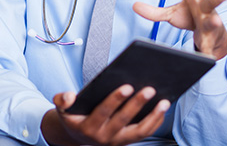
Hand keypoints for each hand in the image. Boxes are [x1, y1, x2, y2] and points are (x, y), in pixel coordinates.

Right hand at [41, 85, 169, 145]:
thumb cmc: (73, 116)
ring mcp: (118, 141)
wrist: (77, 136)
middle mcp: (105, 137)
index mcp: (89, 127)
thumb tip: (70, 96)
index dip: (115, 100)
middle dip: (137, 104)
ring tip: (164, 101)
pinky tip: (163, 108)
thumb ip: (62, 100)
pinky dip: (155, 122)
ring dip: (153, 117)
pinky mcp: (127, 141)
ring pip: (139, 132)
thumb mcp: (62, 109)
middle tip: (150, 89)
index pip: (103, 112)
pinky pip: (144, 134)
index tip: (127, 86)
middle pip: (124, 120)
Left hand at [133, 0, 226, 58]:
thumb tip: (134, 5)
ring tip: (217, 20)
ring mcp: (210, 24)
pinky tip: (207, 57)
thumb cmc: (190, 17)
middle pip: (213, 1)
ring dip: (215, 21)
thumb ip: (154, 12)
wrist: (206, 34)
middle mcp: (206, 10)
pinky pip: (208, 46)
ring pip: (214, 21)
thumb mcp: (171, 13)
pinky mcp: (209, 40)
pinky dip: (207, 51)